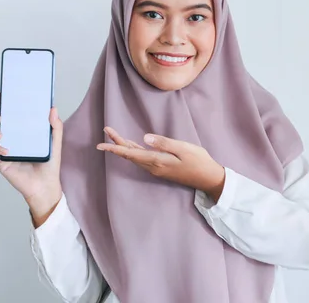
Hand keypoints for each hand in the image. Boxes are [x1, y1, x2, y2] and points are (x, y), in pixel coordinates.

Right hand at [0, 90, 62, 226]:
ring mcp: (6, 149)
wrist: (45, 185)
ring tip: (0, 132)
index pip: (13, 115)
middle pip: (0, 123)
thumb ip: (55, 127)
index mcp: (24, 131)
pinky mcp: (2, 161)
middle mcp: (13, 138)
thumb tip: (53, 108)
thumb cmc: (50, 164)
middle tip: (0, 116)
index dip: (4, 104)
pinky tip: (6, 148)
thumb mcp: (55, 143)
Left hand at [97, 127, 225, 201]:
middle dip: (117, 143)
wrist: (208, 178)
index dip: (115, 147)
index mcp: (156, 161)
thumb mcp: (183, 148)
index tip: (100, 144)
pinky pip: (142, 158)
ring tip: (114, 136)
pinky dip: (133, 150)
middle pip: (130, 154)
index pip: (130, 153)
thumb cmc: (198, 161)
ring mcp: (157, 168)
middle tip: (107, 130)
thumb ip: (163, 143)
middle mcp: (153, 166)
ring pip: (135, 157)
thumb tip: (145, 138)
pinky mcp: (161, 168)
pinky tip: (131, 146)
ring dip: (124, 146)